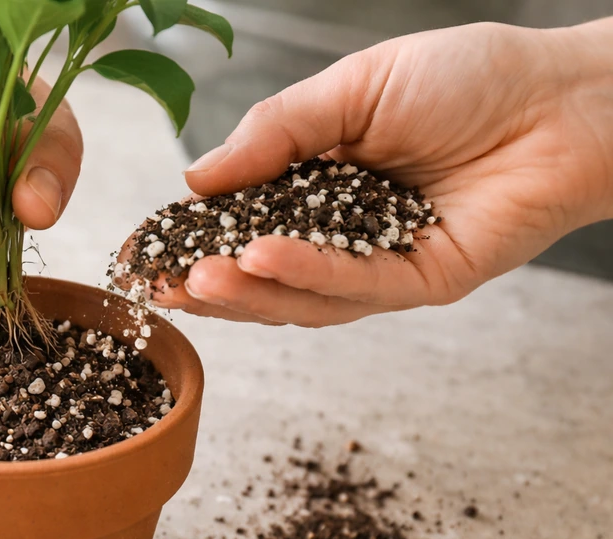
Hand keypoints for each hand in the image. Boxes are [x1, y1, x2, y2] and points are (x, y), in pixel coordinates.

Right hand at [146, 20, 612, 326]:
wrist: (561, 95)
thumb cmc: (465, 79)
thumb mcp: (349, 90)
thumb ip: (274, 133)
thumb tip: (197, 177)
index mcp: (316, 189)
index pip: (239, 225)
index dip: (189, 241)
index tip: (140, 253)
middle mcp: (340, 237)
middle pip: (261, 275)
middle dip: (207, 283)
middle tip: (158, 286)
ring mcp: (378, 266)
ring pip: (300, 296)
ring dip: (246, 290)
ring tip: (198, 279)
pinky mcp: (420, 283)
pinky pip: (355, 288)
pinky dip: (307, 275)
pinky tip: (264, 258)